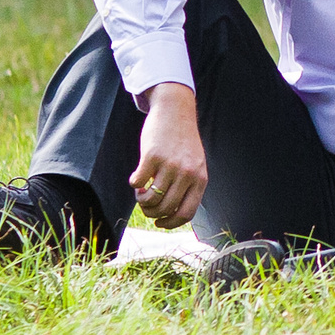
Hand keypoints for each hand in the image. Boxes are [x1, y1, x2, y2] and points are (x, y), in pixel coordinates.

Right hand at [130, 83, 207, 226]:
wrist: (175, 111)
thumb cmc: (182, 142)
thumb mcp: (194, 164)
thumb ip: (188, 186)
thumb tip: (169, 215)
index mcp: (200, 178)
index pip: (186, 213)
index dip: (170, 223)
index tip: (158, 222)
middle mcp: (187, 173)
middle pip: (165, 209)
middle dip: (151, 213)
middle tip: (145, 203)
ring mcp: (170, 165)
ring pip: (150, 200)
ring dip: (141, 200)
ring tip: (141, 191)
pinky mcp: (152, 156)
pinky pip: (137, 183)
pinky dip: (134, 185)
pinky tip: (137, 177)